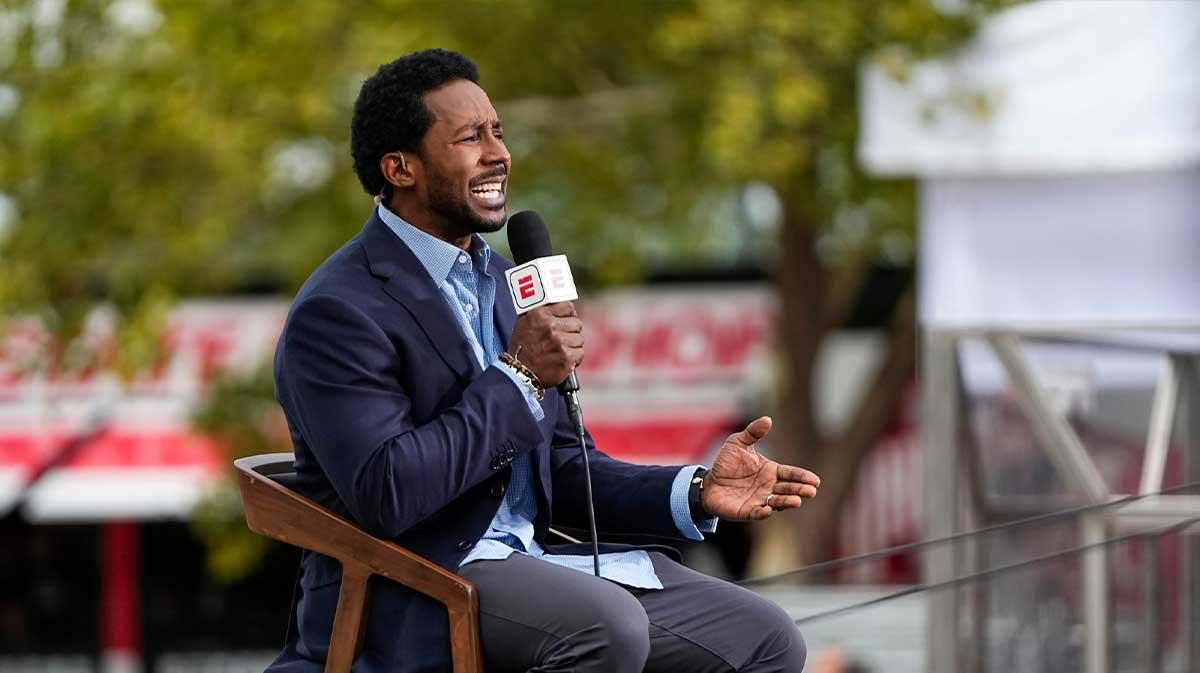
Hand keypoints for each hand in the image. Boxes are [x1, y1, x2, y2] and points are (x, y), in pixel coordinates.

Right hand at [508, 302, 582, 386]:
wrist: (518, 374)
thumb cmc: (522, 348)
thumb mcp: (525, 322)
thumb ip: (541, 310)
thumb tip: (558, 301)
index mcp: (540, 314)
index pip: (568, 307)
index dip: (569, 315)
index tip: (566, 321)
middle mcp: (550, 326)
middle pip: (577, 323)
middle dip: (571, 332)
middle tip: (561, 339)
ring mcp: (559, 342)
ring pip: (579, 339)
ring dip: (572, 346)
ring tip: (559, 351)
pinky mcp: (566, 358)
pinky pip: (580, 354)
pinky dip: (574, 359)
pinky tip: (562, 360)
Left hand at [701, 416, 819, 520]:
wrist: (708, 482)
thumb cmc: (726, 463)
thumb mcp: (738, 443)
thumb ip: (753, 432)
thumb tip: (768, 419)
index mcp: (771, 471)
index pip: (790, 474)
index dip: (802, 477)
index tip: (815, 481)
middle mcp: (769, 487)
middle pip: (788, 489)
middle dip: (800, 490)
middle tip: (811, 491)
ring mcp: (759, 500)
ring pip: (777, 502)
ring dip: (787, 502)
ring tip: (796, 501)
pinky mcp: (747, 511)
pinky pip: (757, 513)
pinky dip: (763, 512)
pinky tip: (768, 510)